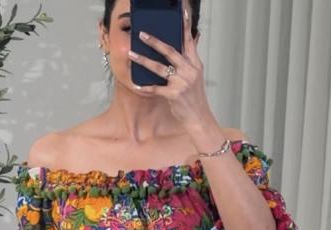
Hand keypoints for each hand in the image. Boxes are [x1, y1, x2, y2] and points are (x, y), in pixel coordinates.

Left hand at [129, 6, 212, 128]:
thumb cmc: (194, 98)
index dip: (185, 26)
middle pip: (170, 51)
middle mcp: (189, 71)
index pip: (189, 41)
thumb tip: (185, 46)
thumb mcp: (195, 77)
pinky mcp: (173, 95)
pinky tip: (136, 84)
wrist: (199, 118)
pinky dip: (145, 87)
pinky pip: (155, 88)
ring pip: (159, 68)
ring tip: (131, 54)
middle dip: (154, 42)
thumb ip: (188, 62)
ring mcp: (181, 82)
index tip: (182, 11)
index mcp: (195, 64)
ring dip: (143, 60)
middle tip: (142, 34)